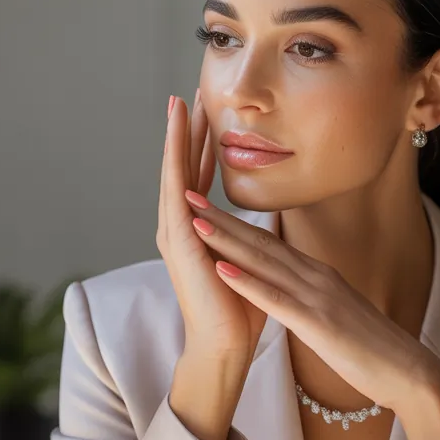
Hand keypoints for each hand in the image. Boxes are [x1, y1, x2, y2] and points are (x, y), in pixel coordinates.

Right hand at [157, 93, 266, 364]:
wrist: (225, 345)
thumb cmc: (238, 310)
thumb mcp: (247, 259)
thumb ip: (248, 235)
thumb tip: (264, 217)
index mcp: (198, 230)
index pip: (201, 178)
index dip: (205, 146)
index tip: (209, 115)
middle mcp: (180, 227)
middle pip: (183, 168)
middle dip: (187, 131)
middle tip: (188, 94)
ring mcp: (175, 232)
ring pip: (175, 172)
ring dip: (176, 137)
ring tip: (177, 104)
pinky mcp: (179, 240)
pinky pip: (175, 191)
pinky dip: (175, 162)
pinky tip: (176, 138)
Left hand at [183, 195, 439, 414]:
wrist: (409, 370)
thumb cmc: (373, 348)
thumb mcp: (336, 314)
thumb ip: (313, 299)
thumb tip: (292, 291)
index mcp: (319, 276)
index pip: (270, 245)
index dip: (235, 225)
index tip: (205, 207)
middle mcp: (317, 278)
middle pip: (262, 244)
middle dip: (222, 220)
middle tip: (187, 195)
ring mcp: (319, 298)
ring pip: (265, 264)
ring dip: (228, 241)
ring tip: (195, 221)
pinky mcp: (320, 324)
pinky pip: (278, 301)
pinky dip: (248, 283)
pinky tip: (223, 270)